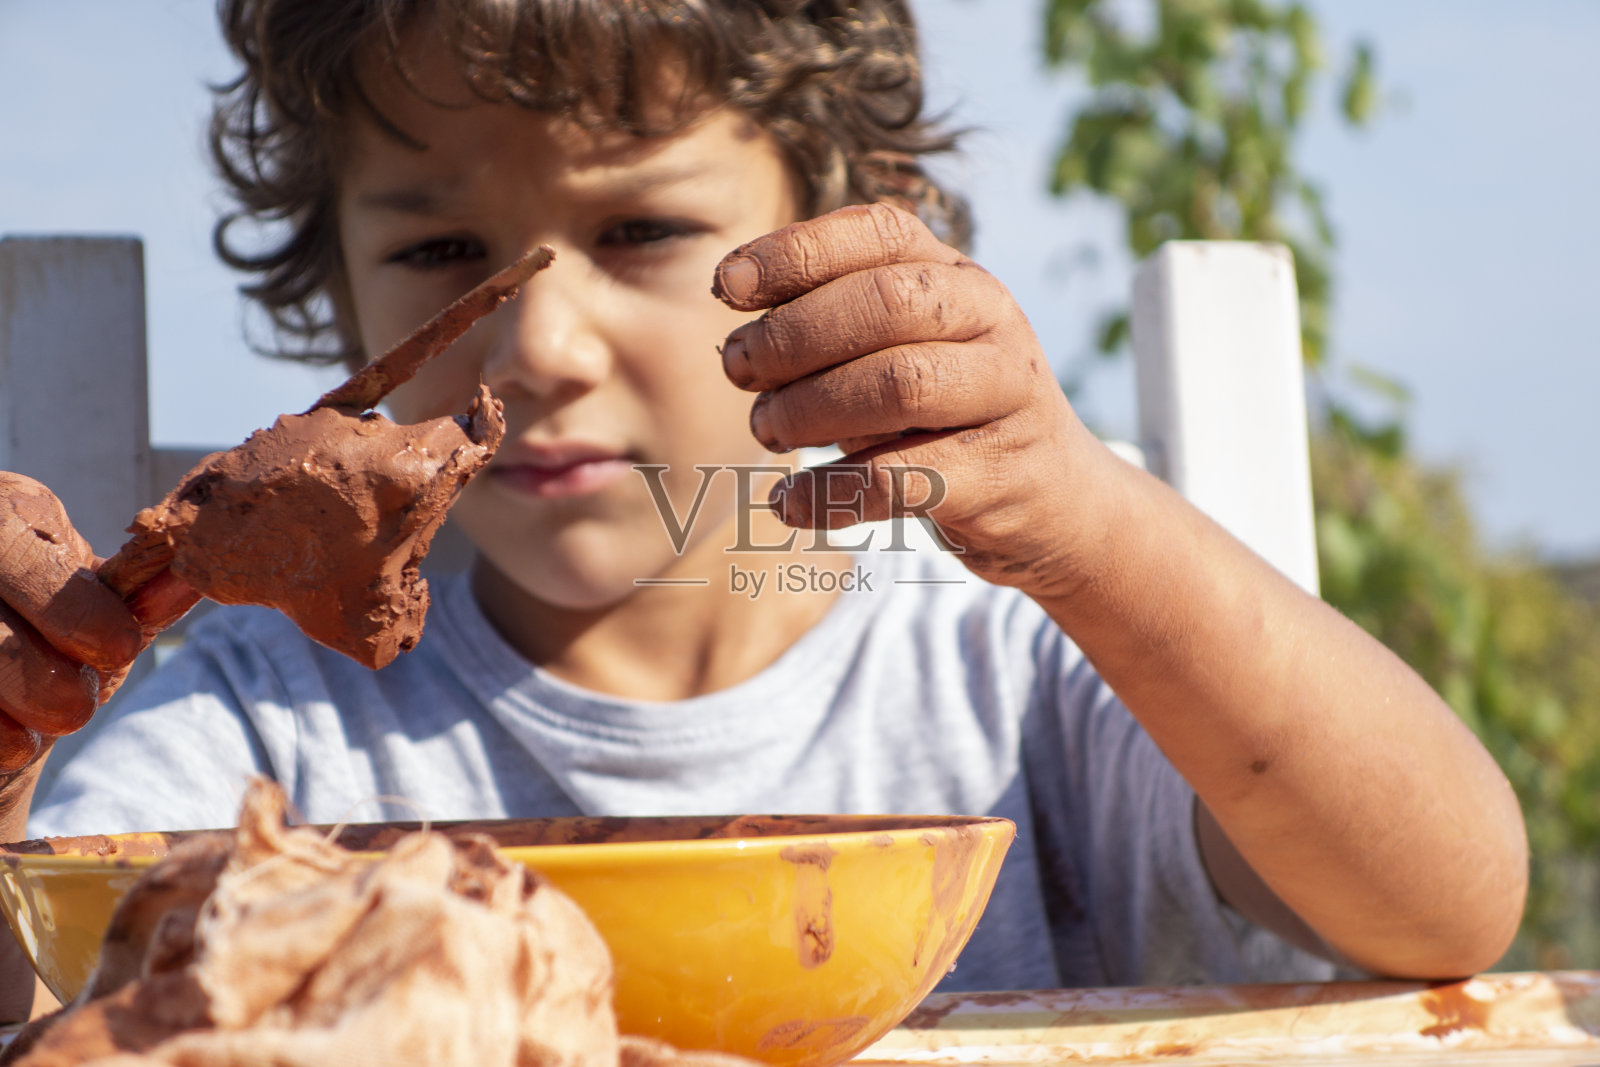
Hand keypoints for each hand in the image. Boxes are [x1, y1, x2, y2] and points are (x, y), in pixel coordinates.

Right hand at [0, 473, 142, 773]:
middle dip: (27, 665)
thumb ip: (138, 602)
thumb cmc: (58, 642)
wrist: (7, 702)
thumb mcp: (101, 615)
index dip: (69, 603)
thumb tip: (190, 576)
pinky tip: (3, 746)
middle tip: (75, 710)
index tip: (118, 649)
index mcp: (12, 508)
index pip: (22, 547)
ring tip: (32, 737)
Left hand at [713, 203, 1102, 595]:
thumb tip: (735, 329)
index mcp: (959, 276)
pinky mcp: (999, 476)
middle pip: (884, 304)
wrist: (1057, 503)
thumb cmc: (948, 418)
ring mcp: (1006, 396)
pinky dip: (829, 493)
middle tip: (738, 371)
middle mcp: (992, 322)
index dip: (796, 251)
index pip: (879, 233)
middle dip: (792, 335)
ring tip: (765, 431)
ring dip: (808, 409)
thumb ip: (834, 328)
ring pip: (898, 384)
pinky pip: (899, 478)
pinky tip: (788, 503)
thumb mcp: (902, 353)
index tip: (726, 286)